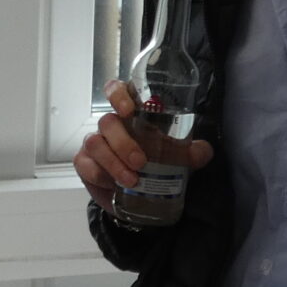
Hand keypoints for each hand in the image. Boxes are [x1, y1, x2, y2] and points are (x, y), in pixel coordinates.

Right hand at [73, 79, 214, 212]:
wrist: (140, 196)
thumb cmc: (157, 164)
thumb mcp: (179, 158)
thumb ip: (192, 153)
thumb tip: (202, 151)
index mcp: (131, 113)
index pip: (116, 90)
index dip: (118, 95)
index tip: (129, 110)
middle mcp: (110, 124)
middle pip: (107, 121)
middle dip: (123, 142)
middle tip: (141, 162)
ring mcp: (95, 143)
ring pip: (95, 143)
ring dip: (113, 163)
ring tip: (132, 180)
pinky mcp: (85, 163)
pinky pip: (85, 165)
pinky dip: (100, 175)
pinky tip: (113, 186)